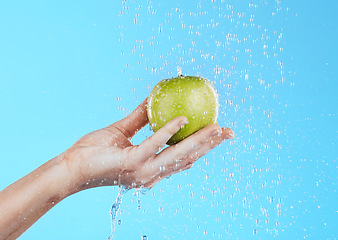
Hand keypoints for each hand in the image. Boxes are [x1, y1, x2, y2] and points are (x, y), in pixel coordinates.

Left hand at [62, 99, 233, 191]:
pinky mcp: (131, 164)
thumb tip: (154, 99)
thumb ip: (140, 118)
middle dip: (211, 146)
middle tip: (229, 132)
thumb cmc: (94, 152)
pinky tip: (182, 119)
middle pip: (188, 159)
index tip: (219, 135)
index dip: (204, 149)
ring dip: (199, 141)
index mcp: (152, 168)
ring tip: (216, 127)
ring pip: (177, 155)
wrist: (70, 167)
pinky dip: (169, 131)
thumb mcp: (122, 131)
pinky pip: (153, 144)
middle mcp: (151, 174)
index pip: (183, 159)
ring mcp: (142, 171)